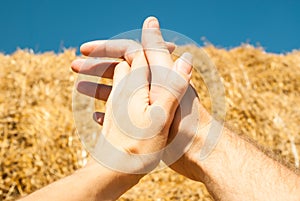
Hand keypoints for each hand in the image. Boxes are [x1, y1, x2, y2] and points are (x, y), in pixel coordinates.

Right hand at [72, 17, 192, 173]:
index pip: (129, 51)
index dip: (106, 48)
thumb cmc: (182, 116)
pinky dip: (107, 112)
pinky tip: (94, 115)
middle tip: (73, 66)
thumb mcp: (166, 80)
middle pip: (120, 69)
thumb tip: (150, 20)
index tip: (83, 49)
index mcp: (157, 73)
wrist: (195, 151)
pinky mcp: (145, 123)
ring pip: (118, 91)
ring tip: (77, 87)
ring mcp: (148, 104)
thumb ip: (156, 51)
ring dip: (97, 86)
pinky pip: (122, 115)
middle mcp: (152, 86)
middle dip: (97, 66)